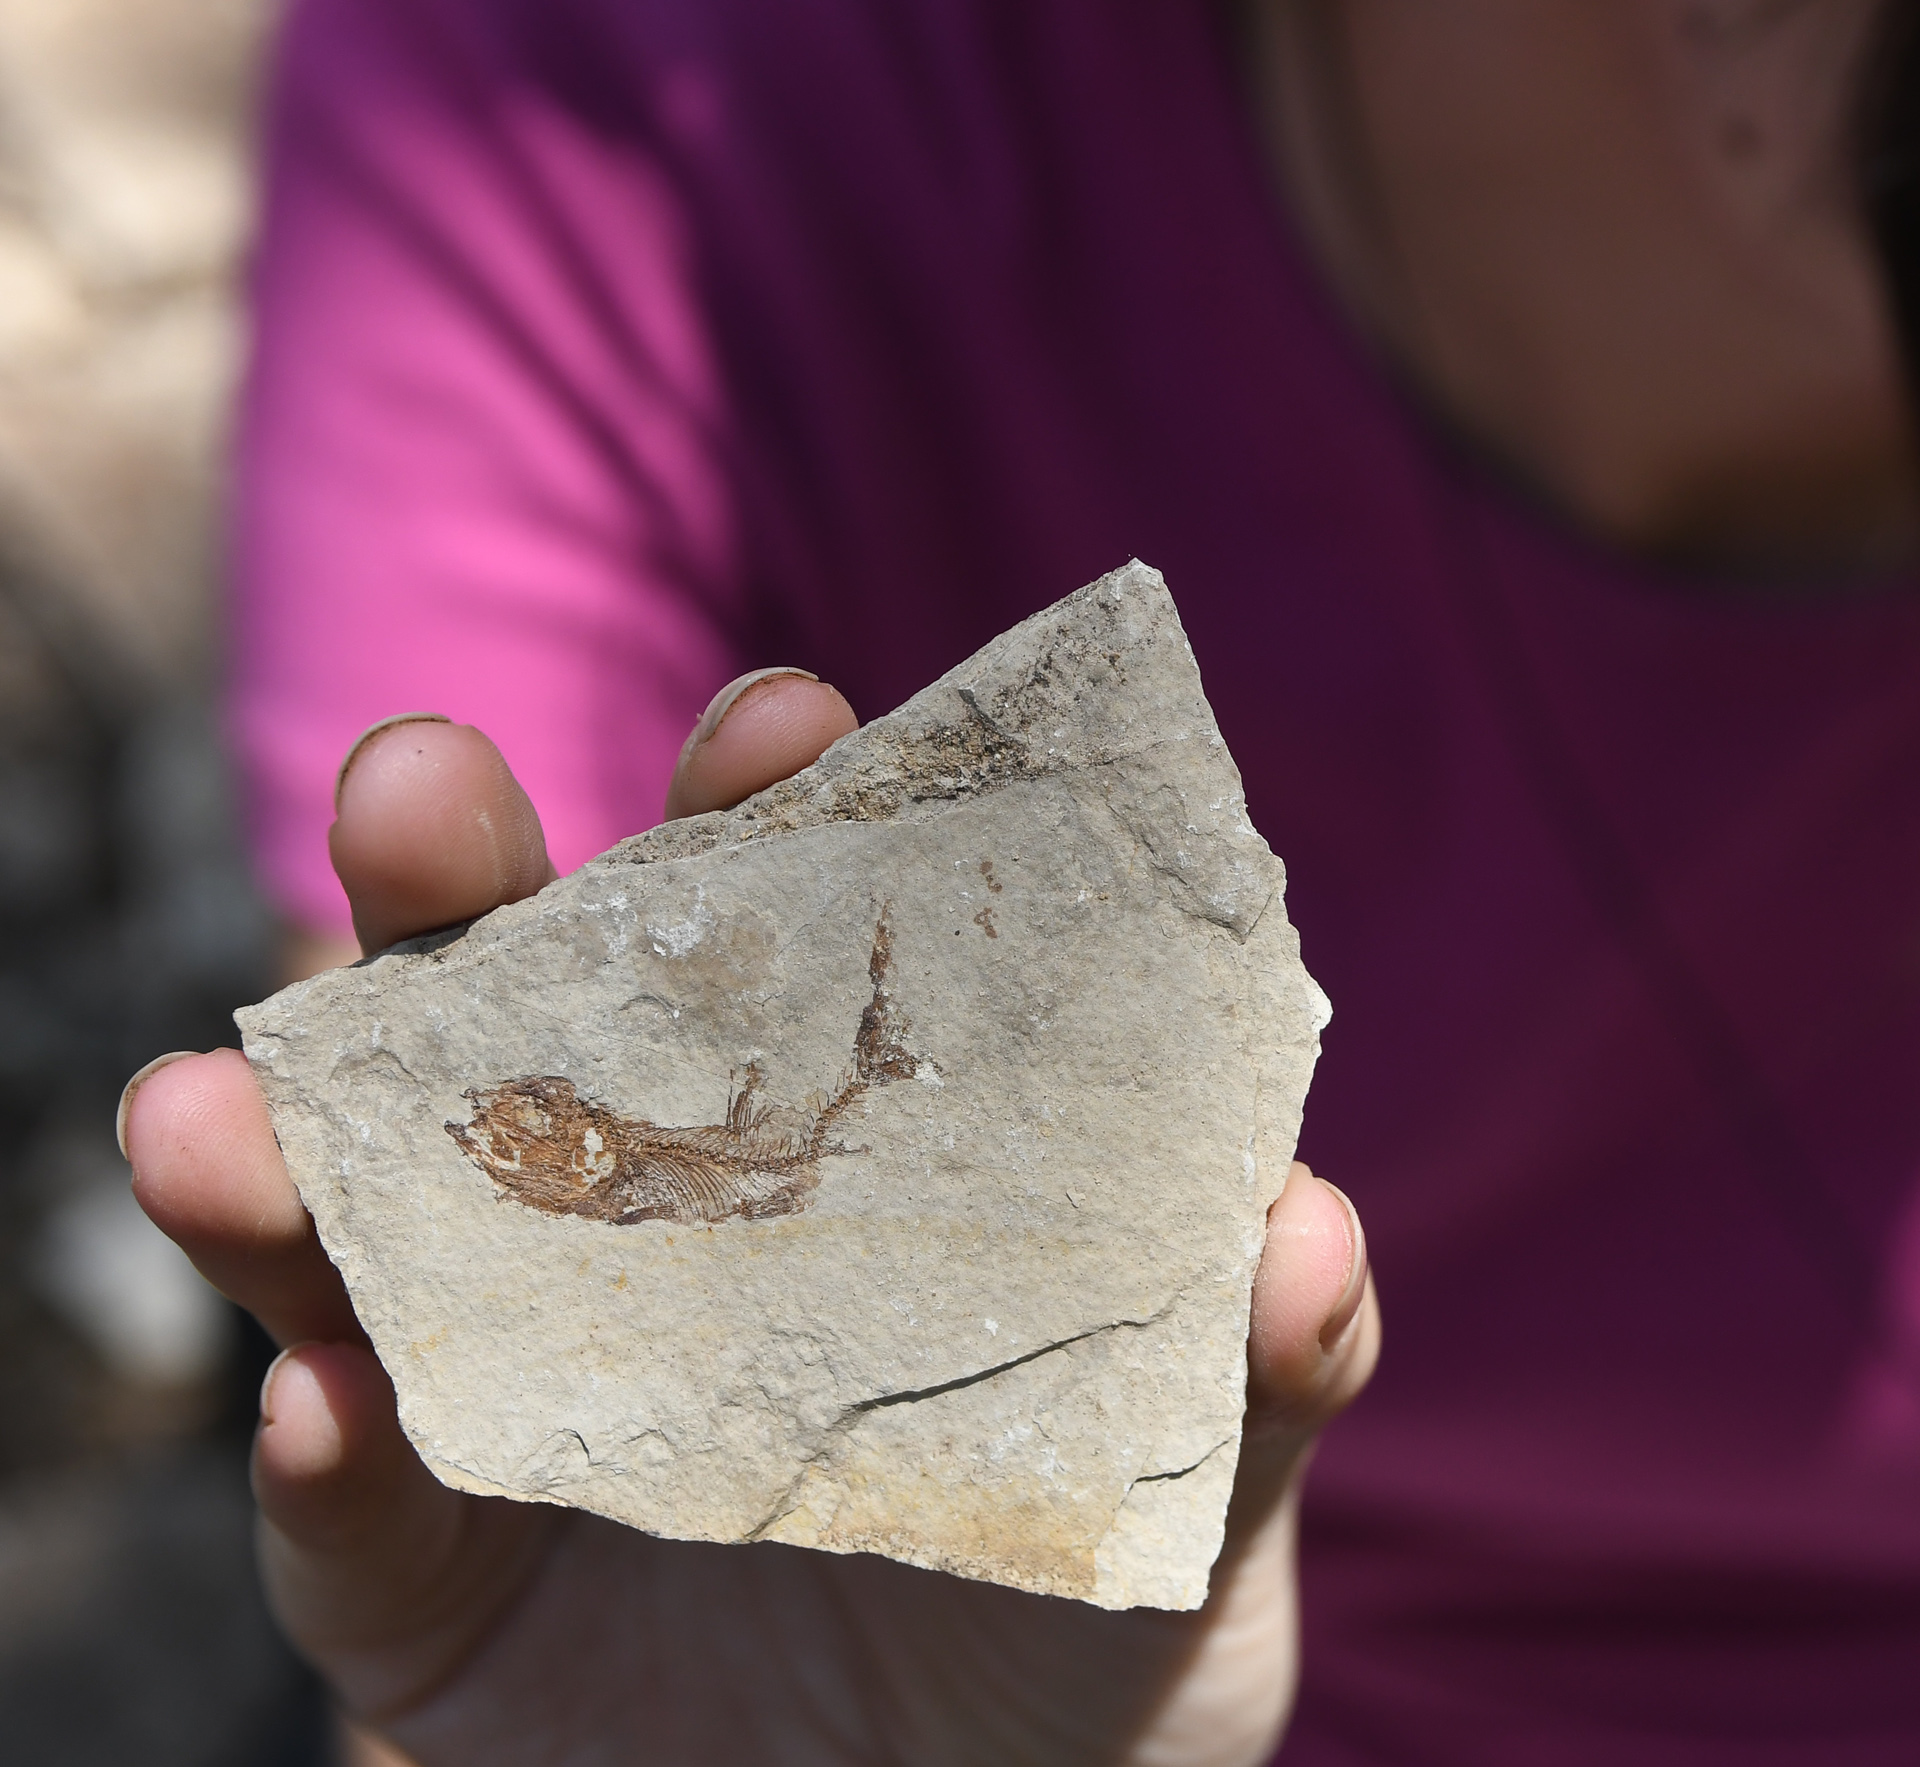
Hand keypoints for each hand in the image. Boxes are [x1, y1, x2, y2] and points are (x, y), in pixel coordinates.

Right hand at [122, 673, 1379, 1766]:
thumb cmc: (1073, 1664)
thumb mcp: (1192, 1524)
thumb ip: (1255, 1388)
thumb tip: (1306, 1232)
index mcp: (819, 1181)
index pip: (778, 961)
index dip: (772, 826)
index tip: (785, 725)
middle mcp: (636, 1245)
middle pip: (528, 1029)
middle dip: (463, 894)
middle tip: (419, 784)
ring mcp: (504, 1394)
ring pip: (359, 1229)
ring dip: (285, 1151)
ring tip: (218, 1109)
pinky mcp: (411, 1575)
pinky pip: (338, 1501)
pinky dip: (318, 1446)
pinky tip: (321, 1404)